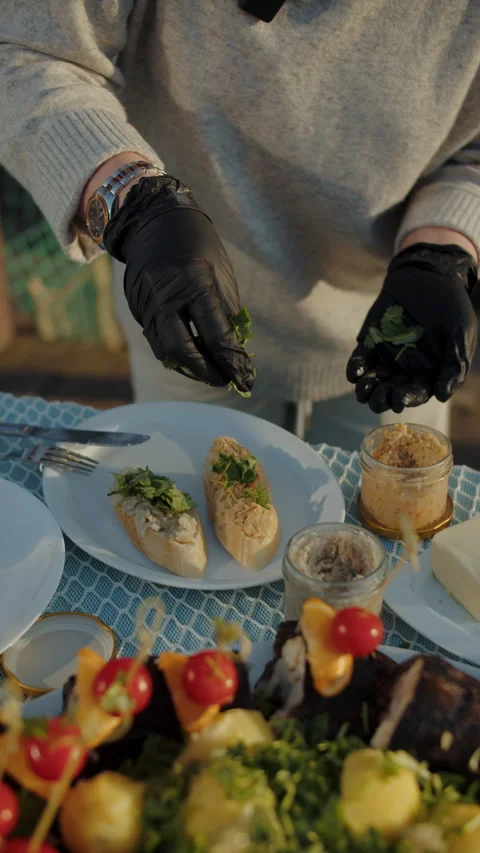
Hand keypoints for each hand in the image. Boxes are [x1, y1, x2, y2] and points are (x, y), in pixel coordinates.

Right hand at [103, 175, 254, 392]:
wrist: (153, 218)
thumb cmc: (197, 245)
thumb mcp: (221, 273)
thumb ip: (226, 312)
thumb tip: (234, 350)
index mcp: (195, 282)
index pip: (216, 334)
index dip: (233, 361)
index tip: (247, 378)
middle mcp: (166, 294)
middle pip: (183, 350)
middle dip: (206, 372)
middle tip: (225, 380)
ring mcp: (146, 302)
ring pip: (165, 350)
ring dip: (190, 367)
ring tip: (211, 372)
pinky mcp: (136, 307)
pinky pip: (156, 339)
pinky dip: (174, 354)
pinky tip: (191, 357)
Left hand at [346, 243, 477, 413]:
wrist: (429, 275)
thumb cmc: (450, 306)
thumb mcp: (461, 333)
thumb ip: (454, 365)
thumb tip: (442, 396)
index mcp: (428, 372)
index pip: (416, 392)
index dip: (408, 398)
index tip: (399, 400)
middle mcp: (405, 369)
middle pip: (391, 392)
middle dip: (383, 399)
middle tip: (379, 399)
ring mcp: (386, 356)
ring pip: (373, 381)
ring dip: (366, 390)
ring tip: (364, 391)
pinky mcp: (370, 343)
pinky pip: (360, 360)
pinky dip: (356, 369)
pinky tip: (355, 374)